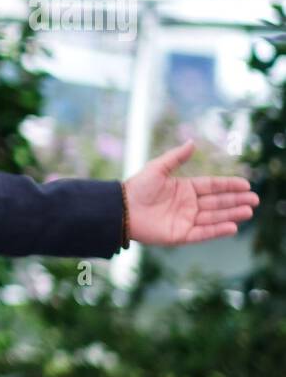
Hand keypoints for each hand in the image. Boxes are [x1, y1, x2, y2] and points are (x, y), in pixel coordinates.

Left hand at [123, 139, 257, 245]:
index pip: (212, 186)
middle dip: (236, 201)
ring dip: (231, 215)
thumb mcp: (157, 168)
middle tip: (254, 200)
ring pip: (213, 217)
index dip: (229, 185)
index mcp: (185, 188)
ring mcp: (185, 220)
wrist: (121, 209)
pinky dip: (217, 230)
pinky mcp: (180, 235)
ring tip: (248, 211)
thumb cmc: (137, 188)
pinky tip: (232, 227)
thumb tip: (192, 142)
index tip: (246, 185)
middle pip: (217, 202)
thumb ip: (176, 157)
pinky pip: (202, 233)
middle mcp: (188, 205)